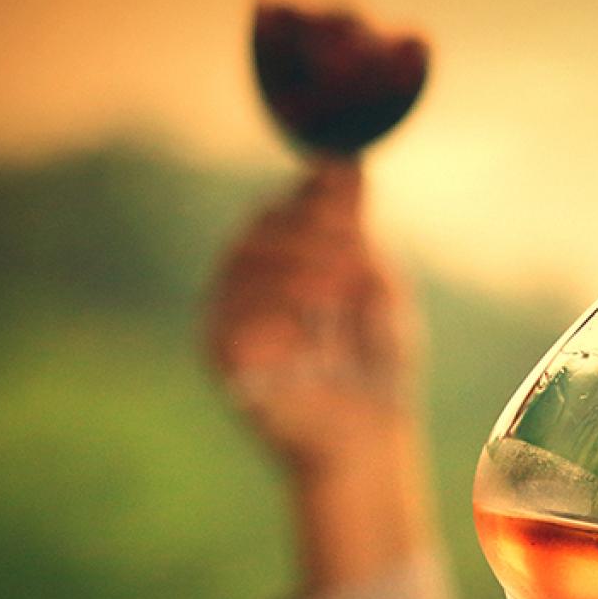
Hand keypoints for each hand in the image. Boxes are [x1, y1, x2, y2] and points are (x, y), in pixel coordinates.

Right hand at [208, 159, 431, 596]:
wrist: (366, 436)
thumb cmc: (374, 362)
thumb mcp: (375, 285)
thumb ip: (353, 228)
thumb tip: (343, 161)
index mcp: (287, 256)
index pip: (286, 205)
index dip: (315, 195)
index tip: (350, 195)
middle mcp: (249, 277)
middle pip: (263, 225)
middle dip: (313, 230)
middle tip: (356, 253)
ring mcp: (228, 312)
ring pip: (246, 261)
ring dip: (303, 268)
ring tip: (343, 294)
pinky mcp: (221, 353)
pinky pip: (234, 315)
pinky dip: (277, 314)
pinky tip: (309, 332)